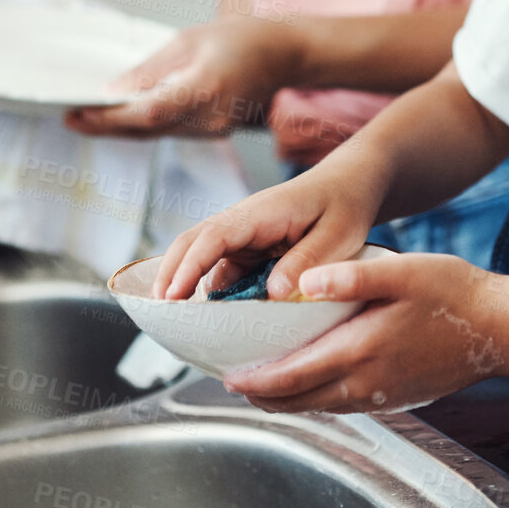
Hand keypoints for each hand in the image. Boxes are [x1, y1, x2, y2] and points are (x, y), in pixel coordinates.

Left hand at [64, 18, 299, 138]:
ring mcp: (213, 129)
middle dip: (106, 125)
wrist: (283, 54)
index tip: (77, 113)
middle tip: (70, 117)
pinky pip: (170, 131)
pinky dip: (144, 124)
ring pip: (157, 133)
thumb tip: (113, 92)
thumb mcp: (189, 39)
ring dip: (122, 127)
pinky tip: (123, 115)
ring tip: (87, 115)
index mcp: (206, 87)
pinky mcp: (212, 132)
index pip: (148, 112)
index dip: (109, 118)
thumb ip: (151, 69)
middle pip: (147, 129)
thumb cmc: (239, 37)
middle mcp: (210, 116)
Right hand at [153, 144, 388, 298]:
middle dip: (171, 274)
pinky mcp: (249, 248)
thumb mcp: (336, 236)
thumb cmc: (345, 205)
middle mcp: (243, 221)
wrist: (350, 185)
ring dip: (187, 284)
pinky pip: (222, 269)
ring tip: (177, 323)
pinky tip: (213, 319)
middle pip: (193, 243)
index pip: (214, 236)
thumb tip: (272, 294)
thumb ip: (305, 262)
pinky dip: (212, 291)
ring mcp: (243, 235)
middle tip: (159, 312)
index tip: (172, 295)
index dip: (189, 266)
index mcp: (261, 213)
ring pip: (203, 258)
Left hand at [222, 252, 505, 413]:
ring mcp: (382, 397)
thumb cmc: (454, 294)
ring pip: (320, 407)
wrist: (499, 330)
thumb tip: (304, 281)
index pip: (293, 377)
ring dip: (288, 400)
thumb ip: (352, 275)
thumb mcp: (403, 272)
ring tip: (263, 386)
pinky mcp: (396, 399)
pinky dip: (317, 399)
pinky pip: (344, 405)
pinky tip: (312, 384)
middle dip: (262, 396)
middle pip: (299, 401)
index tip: (227, 377)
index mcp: (361, 351)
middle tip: (233, 384)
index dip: (256, 381)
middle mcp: (367, 384)